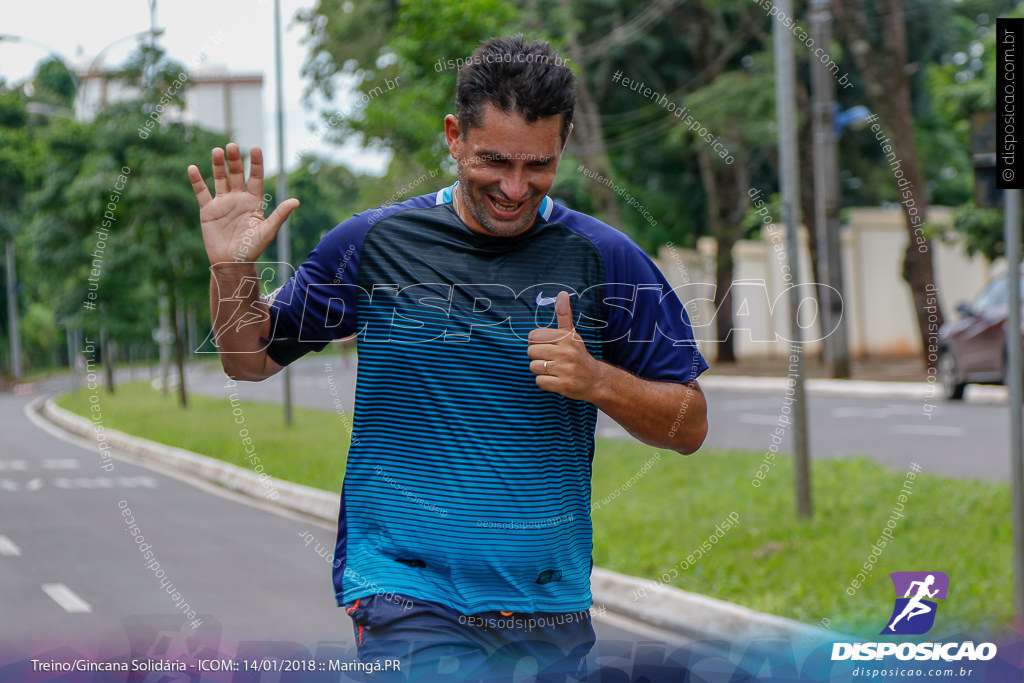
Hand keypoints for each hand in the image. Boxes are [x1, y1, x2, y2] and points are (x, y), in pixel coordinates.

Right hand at [187, 143, 298, 264]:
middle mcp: (238, 198)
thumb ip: (280, 215)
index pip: (256, 177)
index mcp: (253, 201)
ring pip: (220, 179)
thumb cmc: (253, 248)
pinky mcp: (208, 210)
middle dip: (235, 160)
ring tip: (217, 151)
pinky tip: (192, 168)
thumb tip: (296, 201)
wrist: (232, 262)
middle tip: (232, 145)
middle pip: (237, 174)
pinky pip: (201, 192)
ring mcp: (222, 203)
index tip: (256, 148)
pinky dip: (197, 181)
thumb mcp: (267, 231)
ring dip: (218, 165)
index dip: (256, 163)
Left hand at [527, 291, 603, 400]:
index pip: (532, 336)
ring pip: (534, 367)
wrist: (595, 380)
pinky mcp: (563, 385)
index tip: (549, 347)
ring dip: (541, 370)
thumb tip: (562, 293)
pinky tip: (556, 380)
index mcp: (565, 337)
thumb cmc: (578, 355)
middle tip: (552, 360)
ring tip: (555, 370)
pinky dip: (545, 382)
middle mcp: (566, 352)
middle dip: (538, 357)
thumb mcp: (571, 333)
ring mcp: (565, 369)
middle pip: (530, 352)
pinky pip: (540, 382)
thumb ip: (564, 314)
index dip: (538, 343)